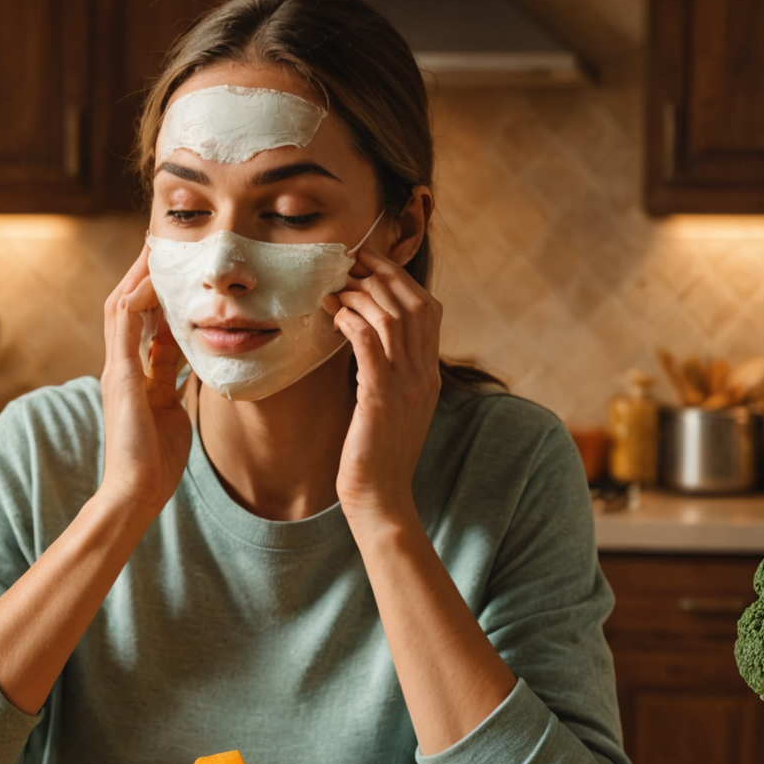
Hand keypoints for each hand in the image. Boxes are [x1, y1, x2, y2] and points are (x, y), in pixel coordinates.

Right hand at [98, 246, 190, 517]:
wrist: (134, 492)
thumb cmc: (154, 464)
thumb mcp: (173, 413)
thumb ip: (176, 386)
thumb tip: (195, 364)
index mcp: (134, 377)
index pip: (144, 324)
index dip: (159, 296)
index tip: (178, 273)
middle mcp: (121, 367)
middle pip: (127, 305)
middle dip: (145, 275)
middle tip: (164, 246)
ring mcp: (116, 369)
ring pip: (121, 305)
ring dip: (138, 275)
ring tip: (157, 249)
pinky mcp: (119, 375)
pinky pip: (124, 322)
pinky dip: (137, 297)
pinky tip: (154, 279)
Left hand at [327, 248, 441, 528]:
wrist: (380, 499)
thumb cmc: (374, 454)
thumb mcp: (388, 405)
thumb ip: (385, 371)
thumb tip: (361, 338)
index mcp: (429, 374)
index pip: (428, 308)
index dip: (400, 279)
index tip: (370, 264)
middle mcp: (424, 375)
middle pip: (414, 303)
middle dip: (381, 275)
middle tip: (350, 264)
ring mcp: (407, 386)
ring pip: (393, 318)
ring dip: (362, 294)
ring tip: (336, 286)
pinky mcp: (382, 398)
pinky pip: (371, 345)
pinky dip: (353, 321)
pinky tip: (334, 313)